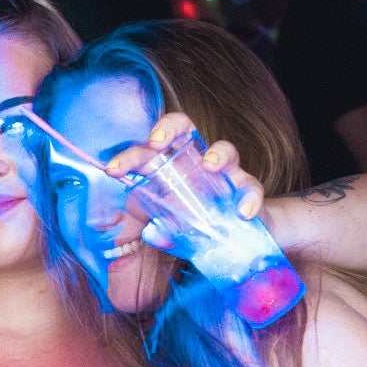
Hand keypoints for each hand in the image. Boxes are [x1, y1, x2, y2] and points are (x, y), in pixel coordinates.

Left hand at [103, 114, 264, 220]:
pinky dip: (250, 200)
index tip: (114, 169)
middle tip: (157, 142)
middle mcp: (199, 163)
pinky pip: (252, 190)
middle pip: (186, 128)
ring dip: (218, 154)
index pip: (151, 150)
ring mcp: (228, 174)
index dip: (131, 154)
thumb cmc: (202, 225)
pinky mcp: (250, 192)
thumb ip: (164, 232)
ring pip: (226, 151)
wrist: (241, 239)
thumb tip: (152, 233)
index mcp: (174, 169)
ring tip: (209, 165)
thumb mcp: (178, 232)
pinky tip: (244, 213)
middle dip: (170, 127)